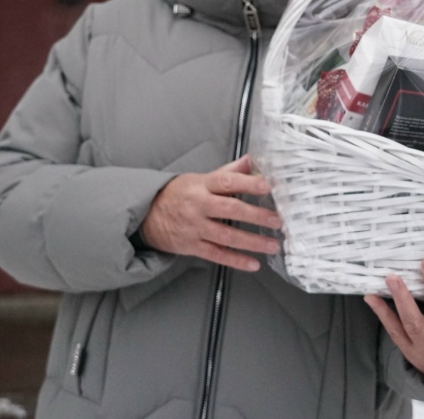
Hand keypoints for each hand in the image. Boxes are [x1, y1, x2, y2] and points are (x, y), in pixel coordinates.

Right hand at [139, 155, 281, 271]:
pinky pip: (217, 255)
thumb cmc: (178, 194)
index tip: (267, 186)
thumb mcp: (199, 178)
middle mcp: (198, 206)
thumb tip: (252, 160)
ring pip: (226, 236)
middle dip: (256, 215)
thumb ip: (227, 172)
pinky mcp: (192, 246)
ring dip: (252, 242)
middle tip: (276, 220)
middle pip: (230, 209)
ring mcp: (195, 227)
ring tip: (272, 245)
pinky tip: (253, 263)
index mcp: (202, 185)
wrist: (147, 215)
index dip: (248, 182)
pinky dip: (236, 260)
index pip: (227, 181)